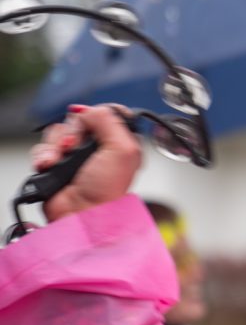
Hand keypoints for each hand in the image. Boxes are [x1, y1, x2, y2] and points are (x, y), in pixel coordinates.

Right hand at [31, 104, 141, 221]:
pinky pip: (44, 147)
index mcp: (120, 144)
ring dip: (56, 145)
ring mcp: (76, 156)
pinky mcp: (57, 163)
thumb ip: (111, 121)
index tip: (94, 122)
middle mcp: (99, 149)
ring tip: (61, 161)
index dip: (97, 114)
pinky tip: (51, 166)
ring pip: (59, 132)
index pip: (108, 114)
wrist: (80, 215)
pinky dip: (45, 155)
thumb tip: (90, 110)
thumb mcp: (123, 151)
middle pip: (79, 120)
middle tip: (77, 147)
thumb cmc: (106, 193)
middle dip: (74, 132)